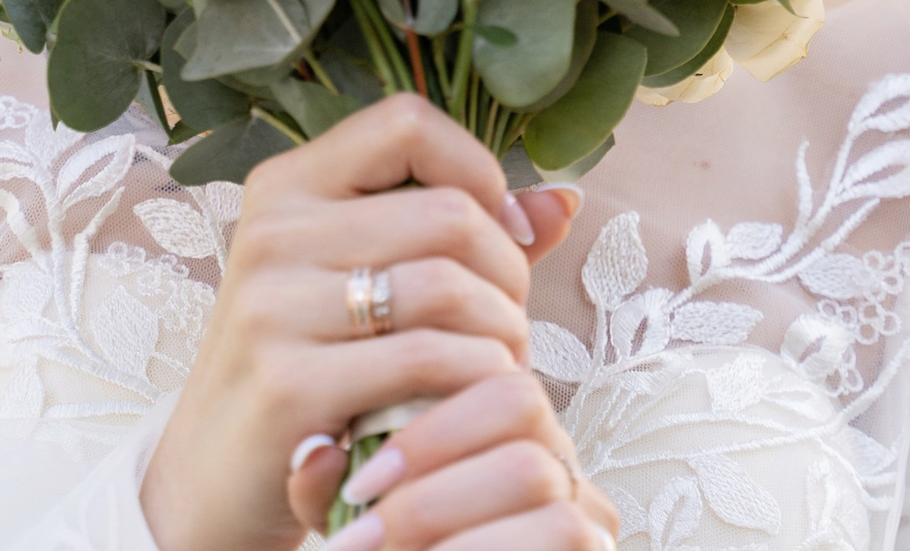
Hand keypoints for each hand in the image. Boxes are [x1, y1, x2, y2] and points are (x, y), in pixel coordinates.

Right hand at [141, 95, 582, 550]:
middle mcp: (272, 232)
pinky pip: (427, 360)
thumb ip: (460, 237)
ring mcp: (272, 306)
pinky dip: (473, 380)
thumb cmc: (308, 367)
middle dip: (508, 271)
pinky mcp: (288, 384)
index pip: (406, 123)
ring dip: (500, 332)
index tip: (501, 229)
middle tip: (510, 322)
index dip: (477, 168)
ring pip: (447, 285)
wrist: (214, 477)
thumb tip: (562, 201)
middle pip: (448, 212)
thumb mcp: (363, 283)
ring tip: (499, 363)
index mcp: (287, 187)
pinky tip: (472, 401)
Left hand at [305, 372, 619, 550]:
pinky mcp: (596, 549)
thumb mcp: (358, 529)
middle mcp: (561, 464)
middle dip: (429, 464)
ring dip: (440, 510)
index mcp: (505, 438)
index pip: (492, 375)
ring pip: (530, 469)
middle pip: (518, 401)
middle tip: (361, 533)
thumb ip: (330, 492)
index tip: (360, 484)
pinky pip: (558, 530)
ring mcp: (589, 514)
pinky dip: (475, 545)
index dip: (425, 422)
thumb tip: (313, 456)